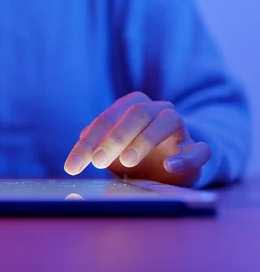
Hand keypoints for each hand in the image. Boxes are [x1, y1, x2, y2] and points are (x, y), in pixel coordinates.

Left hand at [64, 92, 210, 186]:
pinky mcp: (197, 148)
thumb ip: (95, 144)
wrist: (171, 163)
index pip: (106, 119)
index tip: (73, 166)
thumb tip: (80, 147)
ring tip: (126, 162)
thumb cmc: (133, 151)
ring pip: (166, 122)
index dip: (88, 142)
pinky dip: (185, 157)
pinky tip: (168, 166)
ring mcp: (180, 128)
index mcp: (132, 105)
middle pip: (136, 114)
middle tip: (97, 161)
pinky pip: (199, 149)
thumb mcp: (111, 148)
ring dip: (144, 140)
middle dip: (114, 137)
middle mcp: (158, 110)